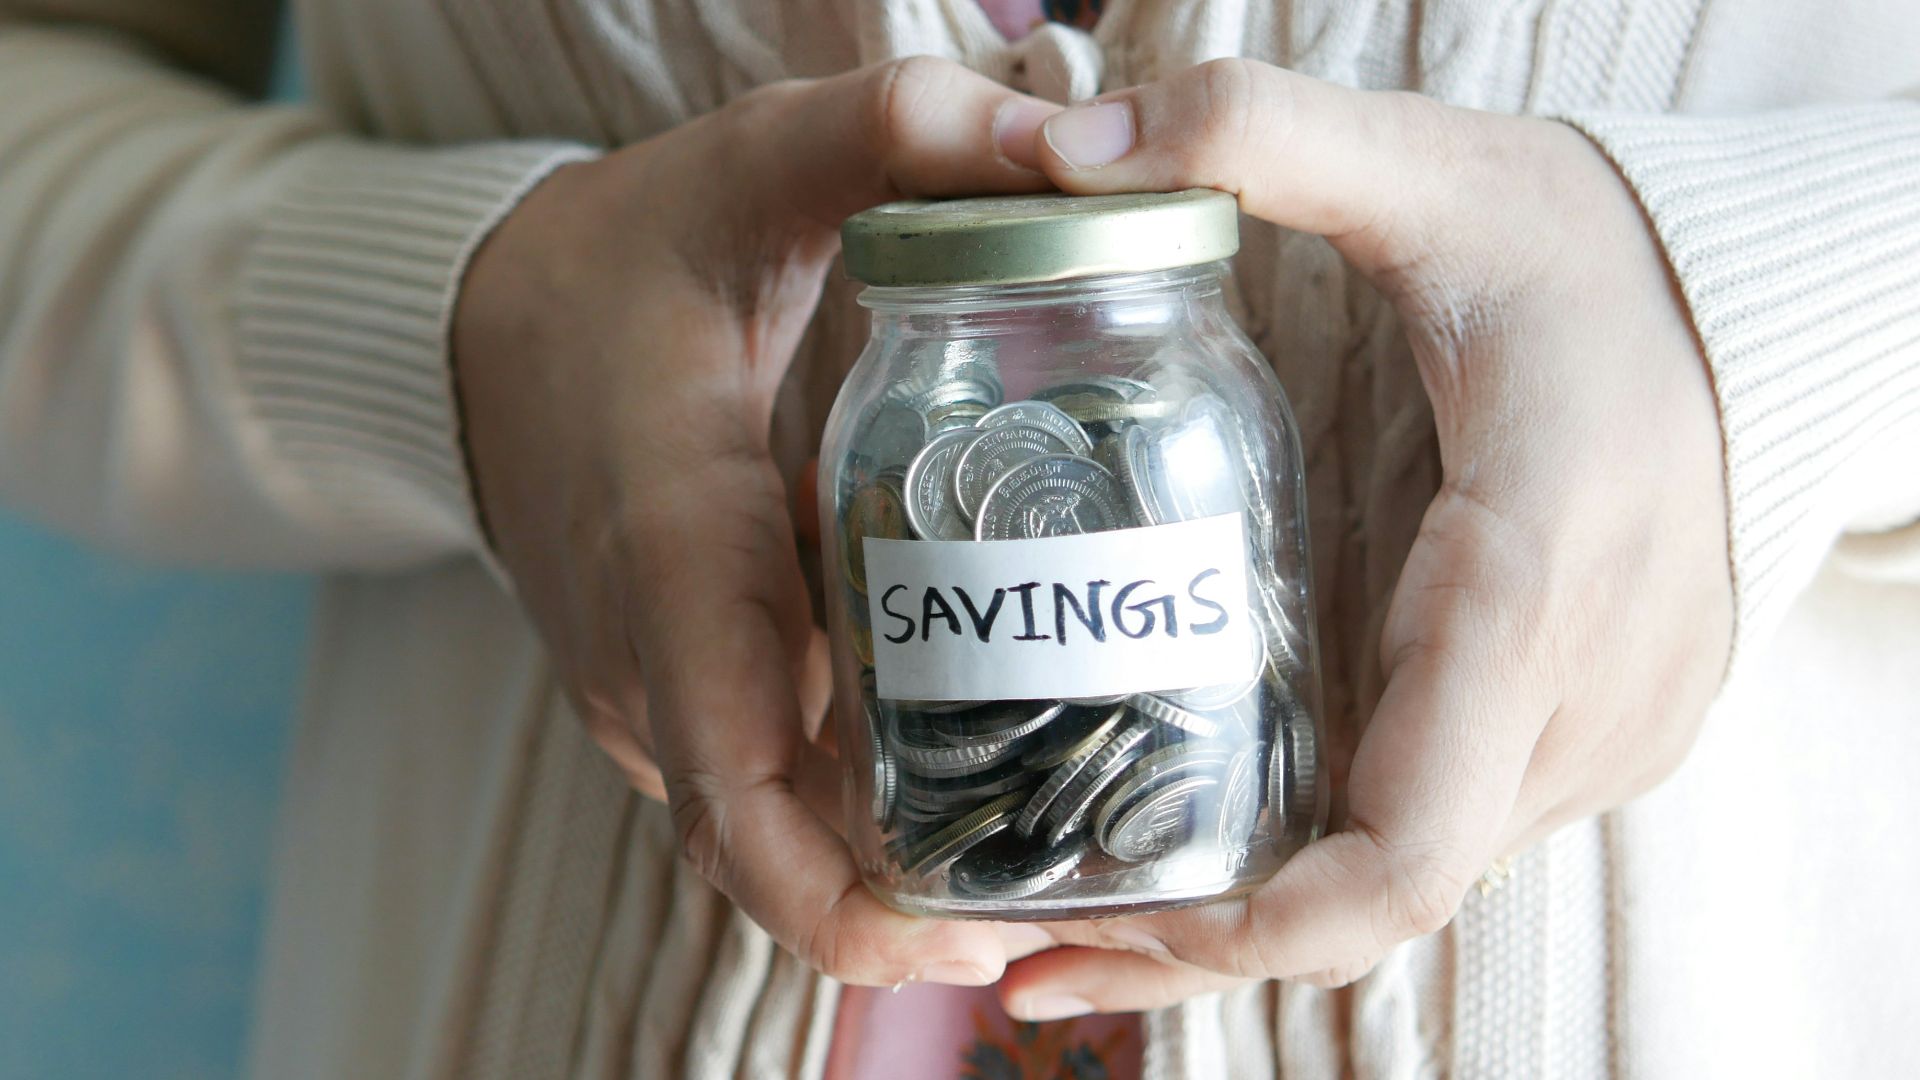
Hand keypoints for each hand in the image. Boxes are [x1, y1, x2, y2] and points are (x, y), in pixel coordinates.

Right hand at [453, 58, 1061, 987]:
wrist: (474, 328)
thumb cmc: (619, 261)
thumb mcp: (750, 168)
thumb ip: (895, 134)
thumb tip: (1068, 143)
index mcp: (673, 556)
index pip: (738, 793)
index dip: (850, 902)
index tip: (983, 932)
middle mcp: (649, 661)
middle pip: (773, 855)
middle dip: (912, 909)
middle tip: (1073, 896)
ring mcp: (647, 693)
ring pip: (773, 832)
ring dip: (896, 864)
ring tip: (1057, 846)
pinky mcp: (663, 692)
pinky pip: (762, 783)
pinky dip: (855, 805)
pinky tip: (974, 768)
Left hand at [990, 59, 1733, 1015]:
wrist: (1762, 305)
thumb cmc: (1597, 252)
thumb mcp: (1435, 170)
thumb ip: (1259, 135)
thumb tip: (1062, 144)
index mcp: (1530, 585)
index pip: (1405, 845)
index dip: (1256, 926)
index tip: (1104, 929)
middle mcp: (1577, 702)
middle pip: (1375, 898)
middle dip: (1198, 941)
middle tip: (1014, 950)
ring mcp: (1593, 735)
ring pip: (1403, 884)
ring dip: (1245, 915)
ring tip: (1068, 913)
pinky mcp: (1580, 733)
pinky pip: (1433, 833)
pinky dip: (1315, 865)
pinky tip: (1198, 843)